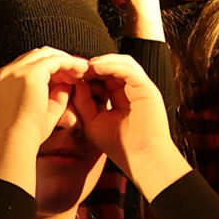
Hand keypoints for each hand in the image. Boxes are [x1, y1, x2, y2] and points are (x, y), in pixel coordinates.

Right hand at [0, 47, 89, 152]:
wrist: (19, 139)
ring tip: (82, 71)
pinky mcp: (31, 73)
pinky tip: (81, 71)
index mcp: (4, 81)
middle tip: (77, 72)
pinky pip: (55, 60)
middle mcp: (7, 72)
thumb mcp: (43, 110)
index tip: (67, 77)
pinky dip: (70, 63)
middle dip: (58, 61)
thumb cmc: (28, 133)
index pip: (29, 65)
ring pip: (47, 54)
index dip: (50, 68)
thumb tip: (68, 84)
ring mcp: (17, 70)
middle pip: (37, 55)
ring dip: (65, 60)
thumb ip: (55, 96)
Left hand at [77, 53, 189, 195]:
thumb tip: (76, 82)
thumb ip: (83, 101)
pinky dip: (111, 65)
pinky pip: (128, 69)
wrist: (139, 157)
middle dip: (93, 65)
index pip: (104, 77)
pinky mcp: (146, 87)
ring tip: (85, 66)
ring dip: (102, 62)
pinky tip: (95, 67)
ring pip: (121, 63)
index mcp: (119, 97)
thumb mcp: (92, 120)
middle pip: (112, 67)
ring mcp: (140, 87)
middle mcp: (131, 89)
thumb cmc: (118, 144)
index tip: (71, 74)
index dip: (88, 74)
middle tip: (76, 66)